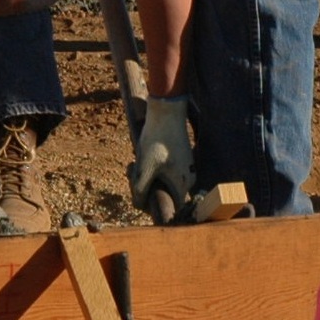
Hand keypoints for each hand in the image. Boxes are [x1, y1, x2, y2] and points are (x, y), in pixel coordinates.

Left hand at [131, 95, 193, 219]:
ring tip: (134, 162)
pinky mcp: (181, 158)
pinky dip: (151, 167)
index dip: (153, 207)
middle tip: (132, 173)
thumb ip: (141, 190)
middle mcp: (188, 179)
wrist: (167, 112)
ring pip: (162, 180)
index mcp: (183, 184)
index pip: (171, 208)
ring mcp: (185, 168)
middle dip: (144, 187)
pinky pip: (164, 170)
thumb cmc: (157, 141)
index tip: (139, 197)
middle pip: (164, 193)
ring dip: (145, 175)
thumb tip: (138, 205)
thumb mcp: (144, 167)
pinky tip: (141, 155)